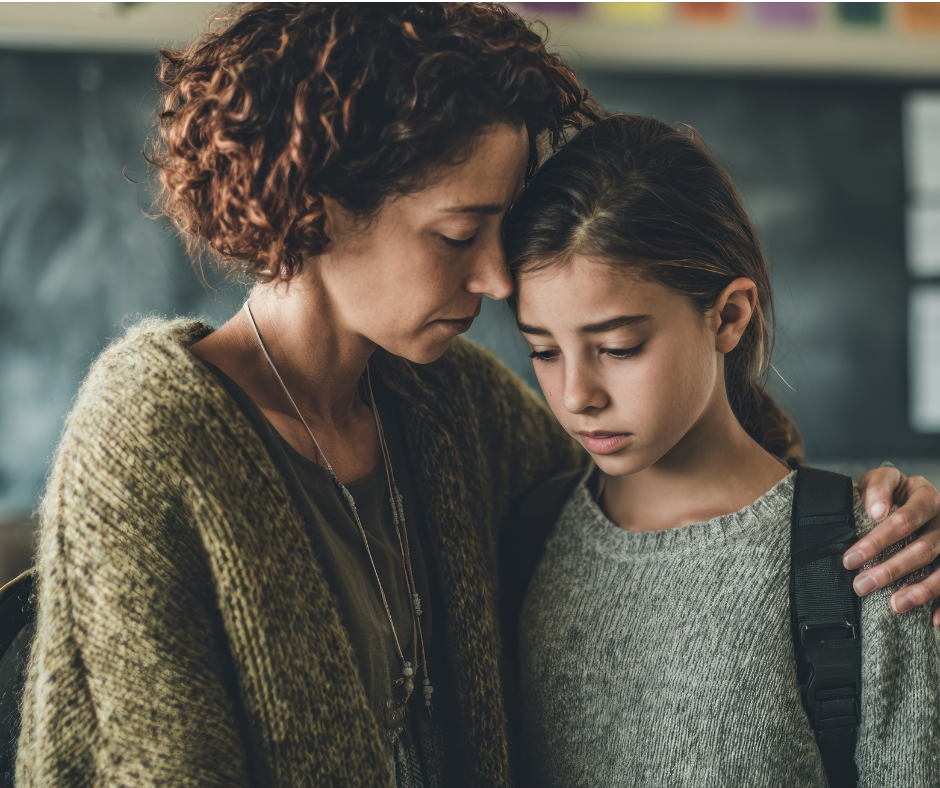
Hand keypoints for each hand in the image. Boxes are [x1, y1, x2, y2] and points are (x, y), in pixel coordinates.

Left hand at [845, 466, 939, 625]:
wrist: (909, 495)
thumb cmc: (892, 491)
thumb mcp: (883, 480)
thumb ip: (878, 488)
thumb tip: (877, 510)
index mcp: (926, 496)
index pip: (905, 519)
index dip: (878, 540)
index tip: (850, 559)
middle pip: (924, 549)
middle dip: (891, 570)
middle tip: (862, 585)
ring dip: (920, 591)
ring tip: (894, 605)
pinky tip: (932, 620)